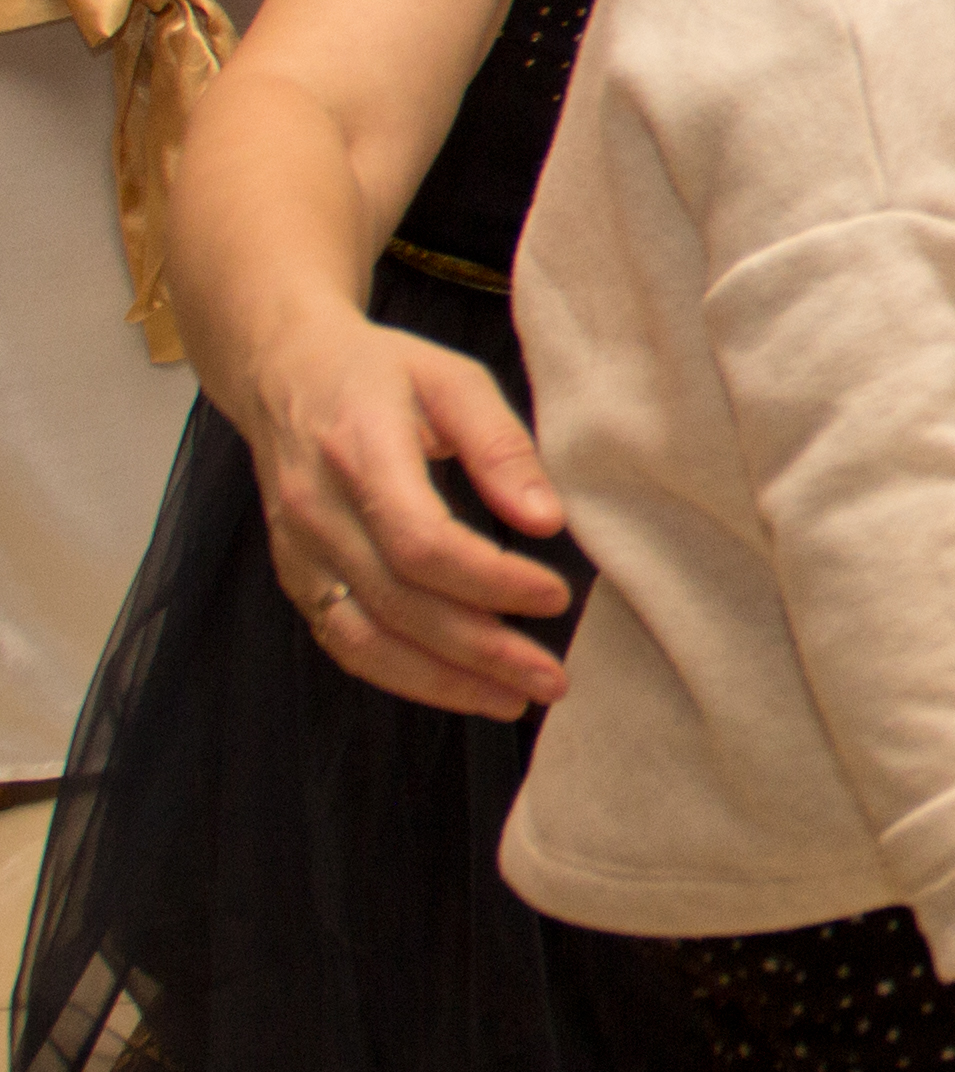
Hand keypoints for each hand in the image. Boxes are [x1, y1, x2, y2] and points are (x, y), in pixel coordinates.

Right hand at [242, 311, 577, 717]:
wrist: (283, 372)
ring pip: (366, 639)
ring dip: (444, 682)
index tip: (555, 596)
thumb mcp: (453, 379)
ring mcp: (299, 552)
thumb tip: (547, 520)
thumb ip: (501, 446)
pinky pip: (344, 641)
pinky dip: (401, 675)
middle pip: (400, 603)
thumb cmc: (382, 371)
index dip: (490, 579)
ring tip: (514, 699)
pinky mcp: (296, 576)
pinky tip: (457, 688)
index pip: (420, 542)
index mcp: (359, 453)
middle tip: (553, 678)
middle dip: (481, 651)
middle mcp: (318, 513)